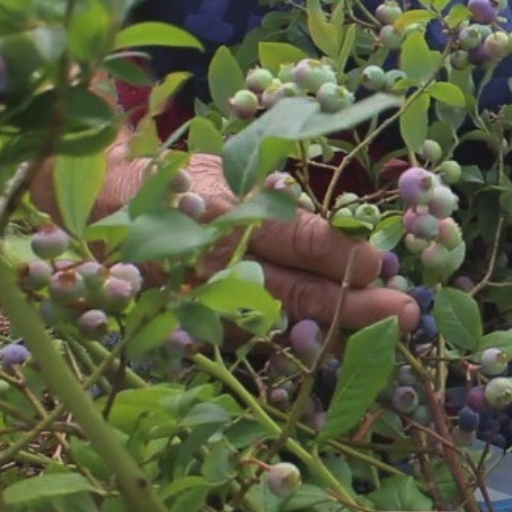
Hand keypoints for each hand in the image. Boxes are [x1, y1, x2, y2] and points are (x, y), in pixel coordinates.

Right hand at [177, 156, 420, 338]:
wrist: (106, 215)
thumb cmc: (184, 184)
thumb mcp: (230, 171)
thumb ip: (281, 196)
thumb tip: (343, 226)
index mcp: (232, 214)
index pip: (300, 240)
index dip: (345, 254)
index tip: (379, 263)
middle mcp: (221, 264)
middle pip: (301, 294)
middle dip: (358, 307)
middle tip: (404, 314)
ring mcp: (209, 304)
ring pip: (285, 326)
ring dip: (338, 332)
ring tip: (383, 334)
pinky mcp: (201, 330)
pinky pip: (261, 339)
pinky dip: (300, 340)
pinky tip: (336, 340)